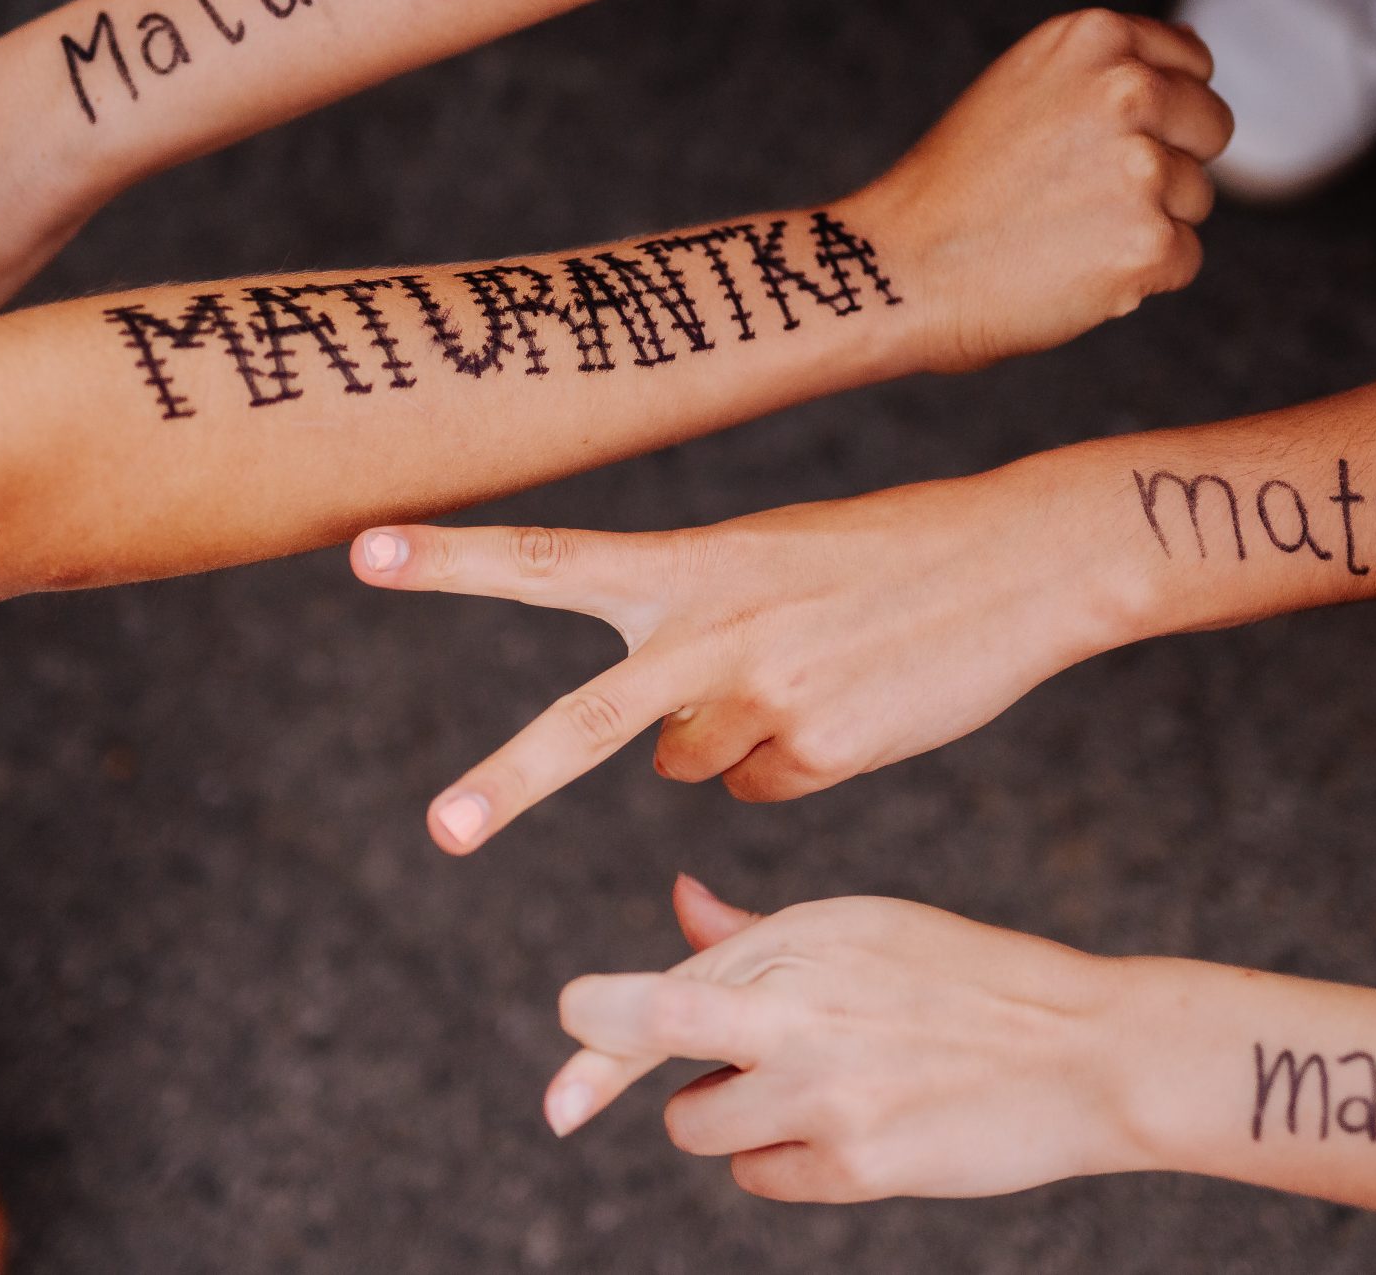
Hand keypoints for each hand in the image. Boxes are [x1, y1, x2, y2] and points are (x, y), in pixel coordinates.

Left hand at [356, 452, 1122, 852]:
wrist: (1016, 562)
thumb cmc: (879, 554)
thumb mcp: (767, 559)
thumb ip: (694, 627)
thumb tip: (667, 743)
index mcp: (690, 563)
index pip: (550, 557)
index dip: (452, 556)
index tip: (359, 545)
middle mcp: (712, 632)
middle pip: (586, 722)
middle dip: (509, 780)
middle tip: (442, 829)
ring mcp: (766, 698)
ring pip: (692, 765)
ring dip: (729, 739)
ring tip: (813, 673)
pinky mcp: (821, 752)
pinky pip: (764, 787)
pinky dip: (794, 762)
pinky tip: (852, 707)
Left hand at [545, 877, 1152, 1199]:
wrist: (1085, 1052)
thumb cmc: (968, 978)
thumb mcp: (864, 929)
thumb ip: (757, 936)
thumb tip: (678, 903)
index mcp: (800, 939)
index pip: (666, 979)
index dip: (597, 1019)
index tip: (566, 1029)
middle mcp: (801, 1007)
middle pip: (651, 1027)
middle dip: (594, 1066)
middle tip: (561, 1106)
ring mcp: (824, 1091)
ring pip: (698, 1123)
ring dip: (722, 1114)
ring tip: (797, 1088)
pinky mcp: (855, 1165)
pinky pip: (761, 1176)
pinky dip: (781, 1160)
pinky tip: (847, 1127)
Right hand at [838, 7, 1229, 375]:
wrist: (899, 269)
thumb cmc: (954, 186)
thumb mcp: (1023, 83)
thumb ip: (1108, 64)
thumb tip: (1190, 41)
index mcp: (1096, 36)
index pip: (1193, 63)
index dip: (1158, 111)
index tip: (1104, 143)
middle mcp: (1129, 89)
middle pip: (1210, 128)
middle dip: (1167, 163)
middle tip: (1080, 194)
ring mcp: (1144, 167)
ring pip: (1196, 200)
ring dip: (1146, 222)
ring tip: (1063, 233)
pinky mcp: (1150, 243)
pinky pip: (1183, 260)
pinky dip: (1140, 278)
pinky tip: (1074, 271)